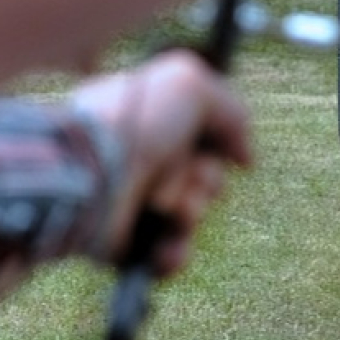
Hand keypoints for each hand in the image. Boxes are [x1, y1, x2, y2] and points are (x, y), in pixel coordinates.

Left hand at [72, 49, 251, 277]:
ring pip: (190, 217)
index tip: (218, 146)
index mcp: (149, 121)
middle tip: (191, 174)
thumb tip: (245, 159)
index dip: (216, 145)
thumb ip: (230, 109)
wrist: (93, 170)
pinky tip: (167, 242)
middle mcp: (141, 160)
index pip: (200, 138)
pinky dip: (173, 252)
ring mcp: (132, 202)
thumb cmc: (136, 120)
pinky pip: (168, 256)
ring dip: (190, 211)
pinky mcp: (123, 244)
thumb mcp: (188, 84)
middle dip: (207, 180)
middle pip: (203, 179)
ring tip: (169, 206)